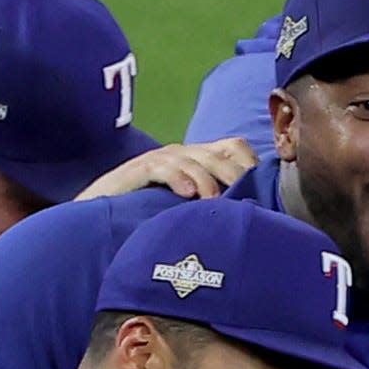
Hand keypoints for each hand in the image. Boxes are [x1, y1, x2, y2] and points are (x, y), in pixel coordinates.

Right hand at [83, 140, 253, 202]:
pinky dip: (178, 178)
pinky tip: (187, 194)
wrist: (104, 211)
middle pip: (218, 154)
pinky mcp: (139, 169)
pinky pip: (163, 168)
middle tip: (248, 198)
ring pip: (194, 160)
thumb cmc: (151, 213)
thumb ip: (216, 206)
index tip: (264, 191)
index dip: (251, 165)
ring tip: (217, 200)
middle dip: (236, 175)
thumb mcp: (191, 208)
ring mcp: (162, 159)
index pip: (234, 148)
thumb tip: (254, 220)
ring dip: (209, 180)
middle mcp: (184, 154)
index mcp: (200, 160)